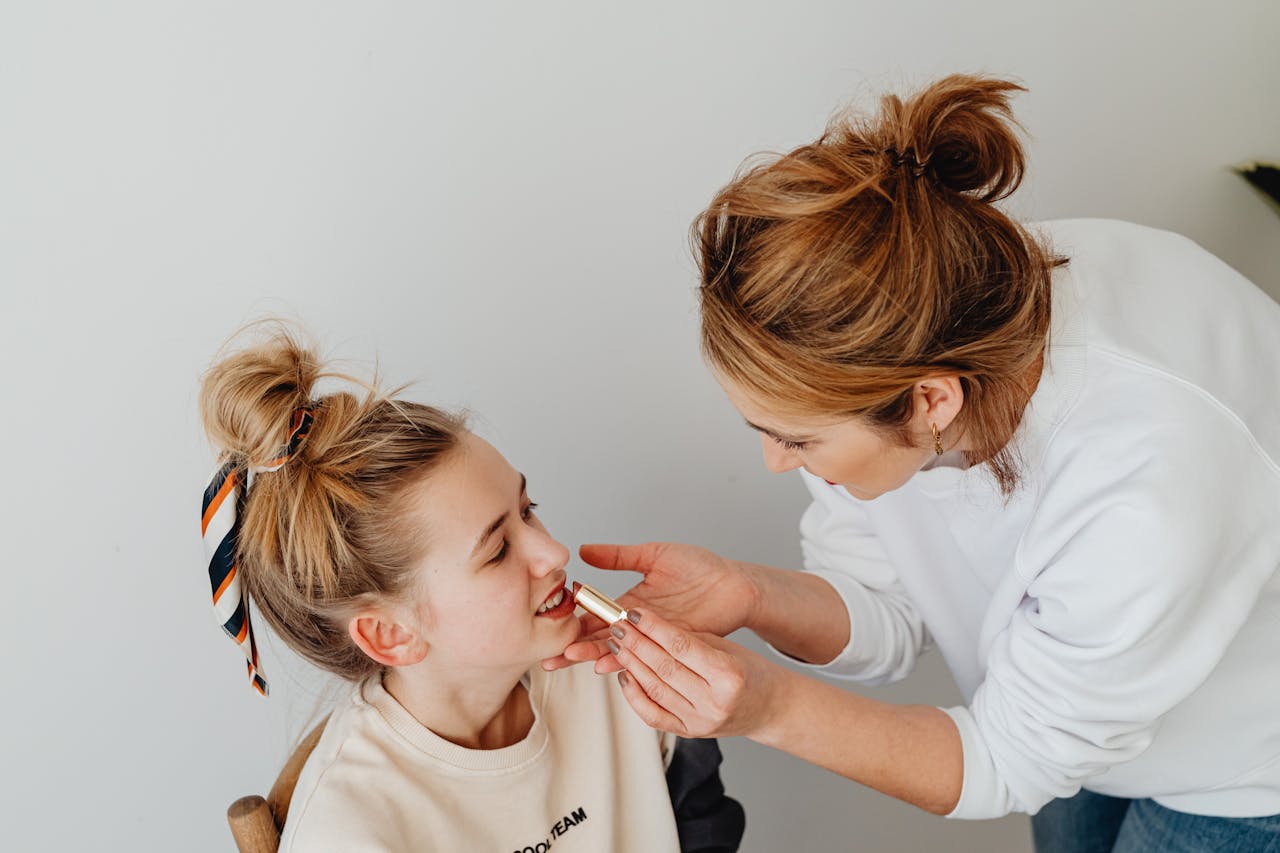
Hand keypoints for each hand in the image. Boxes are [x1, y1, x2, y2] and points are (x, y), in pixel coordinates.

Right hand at [541, 542, 759, 671]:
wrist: (733, 583)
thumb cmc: (698, 568)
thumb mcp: (654, 555)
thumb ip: (619, 556)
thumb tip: (584, 550)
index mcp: (629, 604)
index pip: (593, 616)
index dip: (571, 623)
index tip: (547, 627)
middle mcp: (637, 625)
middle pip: (598, 639)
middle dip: (573, 647)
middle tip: (549, 655)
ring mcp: (653, 638)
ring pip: (616, 650)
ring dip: (592, 655)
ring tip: (569, 658)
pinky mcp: (671, 646)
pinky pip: (644, 656)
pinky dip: (624, 661)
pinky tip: (606, 665)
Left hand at [606, 607, 786, 738]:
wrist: (770, 709)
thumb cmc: (751, 673)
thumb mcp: (728, 648)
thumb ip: (691, 641)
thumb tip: (650, 628)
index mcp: (729, 675)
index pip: (682, 647)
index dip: (654, 628)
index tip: (635, 614)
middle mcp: (714, 702)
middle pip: (664, 668)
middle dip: (636, 644)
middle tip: (617, 626)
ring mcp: (701, 722)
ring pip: (655, 691)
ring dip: (631, 665)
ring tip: (617, 646)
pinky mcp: (689, 733)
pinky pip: (653, 715)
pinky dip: (634, 696)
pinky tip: (625, 675)